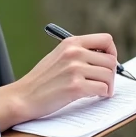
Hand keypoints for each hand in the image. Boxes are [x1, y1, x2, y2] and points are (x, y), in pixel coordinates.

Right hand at [0, 32, 118, 128]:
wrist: (24, 96)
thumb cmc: (42, 80)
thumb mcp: (58, 56)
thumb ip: (79, 53)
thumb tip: (107, 59)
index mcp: (71, 43)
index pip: (106, 40)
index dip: (112, 53)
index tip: (108, 64)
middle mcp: (74, 53)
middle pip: (111, 60)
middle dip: (111, 74)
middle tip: (104, 83)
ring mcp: (74, 69)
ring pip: (109, 76)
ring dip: (107, 86)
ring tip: (98, 91)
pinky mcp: (75, 87)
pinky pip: (103, 89)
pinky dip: (102, 95)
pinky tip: (93, 96)